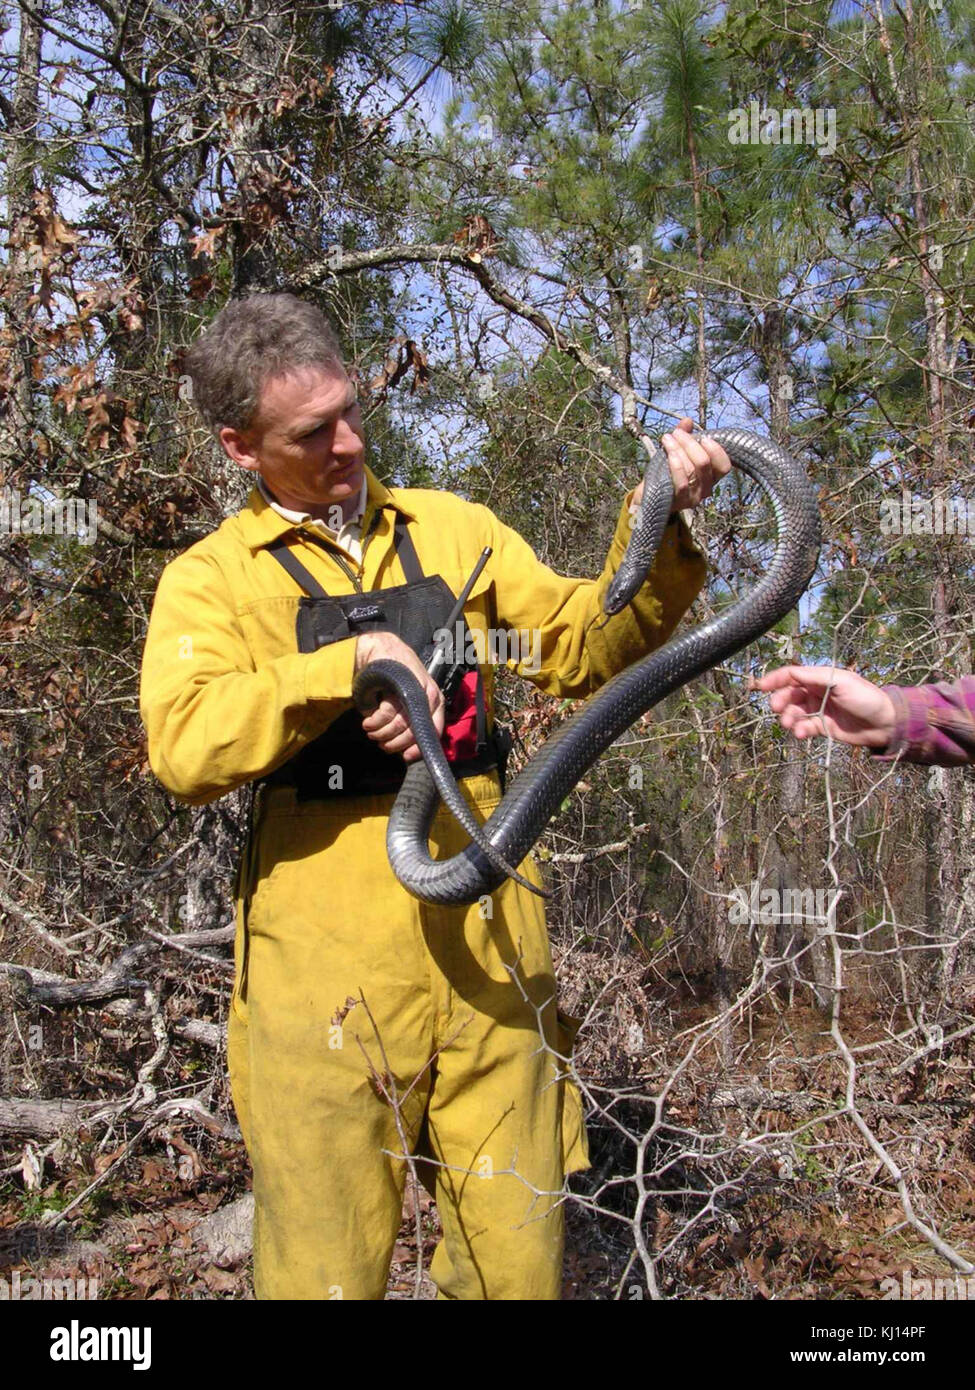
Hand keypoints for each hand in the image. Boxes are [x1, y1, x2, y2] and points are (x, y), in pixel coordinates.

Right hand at [355, 631, 445, 761]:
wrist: (381, 651)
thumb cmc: (394, 678)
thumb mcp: (406, 701)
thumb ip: (409, 722)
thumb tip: (405, 752)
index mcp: (435, 702)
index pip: (433, 732)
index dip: (418, 749)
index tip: (404, 757)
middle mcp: (429, 696)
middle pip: (412, 733)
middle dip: (393, 742)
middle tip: (380, 742)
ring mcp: (415, 690)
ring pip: (398, 725)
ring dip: (380, 733)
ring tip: (370, 729)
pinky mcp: (399, 685)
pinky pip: (386, 713)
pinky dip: (373, 721)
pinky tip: (368, 720)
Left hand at [632, 418, 731, 513]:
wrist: (649, 496)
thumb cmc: (667, 473)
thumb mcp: (676, 453)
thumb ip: (684, 437)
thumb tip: (687, 420)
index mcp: (711, 477)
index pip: (724, 466)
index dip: (717, 450)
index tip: (704, 438)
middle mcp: (706, 489)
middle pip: (704, 463)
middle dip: (690, 443)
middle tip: (677, 433)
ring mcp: (693, 497)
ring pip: (691, 470)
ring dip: (679, 450)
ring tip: (667, 439)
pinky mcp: (680, 502)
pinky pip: (682, 483)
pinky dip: (676, 465)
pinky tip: (669, 454)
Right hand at [748, 665, 896, 748]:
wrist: (885, 724)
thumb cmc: (866, 698)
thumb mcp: (841, 682)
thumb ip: (814, 677)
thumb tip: (790, 673)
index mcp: (821, 678)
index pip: (792, 675)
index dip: (775, 679)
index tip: (761, 687)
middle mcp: (817, 692)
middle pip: (789, 695)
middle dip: (780, 701)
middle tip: (777, 710)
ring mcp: (819, 710)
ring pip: (794, 712)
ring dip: (788, 718)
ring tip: (790, 725)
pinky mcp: (822, 727)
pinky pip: (804, 727)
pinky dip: (799, 730)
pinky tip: (802, 734)